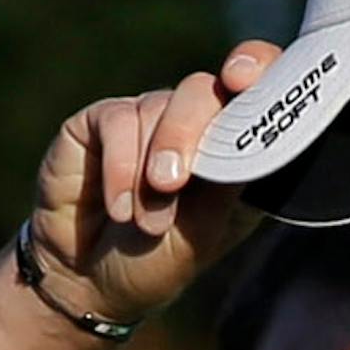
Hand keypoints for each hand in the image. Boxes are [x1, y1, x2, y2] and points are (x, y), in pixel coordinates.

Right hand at [29, 41, 282, 322]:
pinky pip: (117, 120)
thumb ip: (228, 183)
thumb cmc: (158, 261)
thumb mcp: (203, 232)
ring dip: (147, 172)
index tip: (243, 78)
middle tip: (171, 182)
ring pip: (158, 106)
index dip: (257, 67)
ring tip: (144, 224)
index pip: (258, 87)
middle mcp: (195, 124)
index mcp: (232, 147)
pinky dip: (119, 167)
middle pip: (205, 90)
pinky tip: (119, 207)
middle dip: (188, 132)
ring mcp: (149, 118)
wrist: (90, 282)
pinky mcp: (102, 122)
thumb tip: (256, 141)